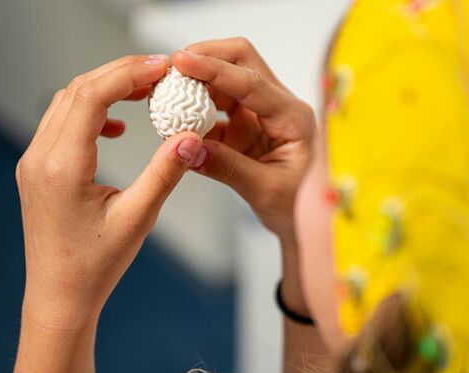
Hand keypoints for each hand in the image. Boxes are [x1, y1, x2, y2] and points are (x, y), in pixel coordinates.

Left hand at [16, 54, 202, 328]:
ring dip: (106, 89)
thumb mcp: (139, 217)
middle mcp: (40, 157)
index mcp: (62, 166)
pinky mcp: (38, 168)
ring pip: (68, 102)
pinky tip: (117, 127)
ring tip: (146, 91)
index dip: (128, 73)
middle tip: (161, 71)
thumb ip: (165, 171)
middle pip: (78, 90)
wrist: (60, 296)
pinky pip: (62, 122)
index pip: (91, 96)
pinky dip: (92, 111)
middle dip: (120, 73)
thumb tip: (190, 135)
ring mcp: (33, 161)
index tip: (162, 67)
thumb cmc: (96, 265)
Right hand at [172, 38, 316, 243]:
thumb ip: (228, 168)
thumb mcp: (265, 191)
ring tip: (166, 91)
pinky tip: (175, 117)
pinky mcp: (244, 125)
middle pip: (242, 62)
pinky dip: (194, 108)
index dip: (214, 69)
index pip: (251, 82)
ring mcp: (261, 113)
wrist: (302, 220)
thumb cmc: (296, 205)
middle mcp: (279, 107)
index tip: (182, 61)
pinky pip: (215, 106)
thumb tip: (190, 149)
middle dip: (206, 57)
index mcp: (293, 117)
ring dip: (197, 82)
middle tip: (171, 68)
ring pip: (226, 80)